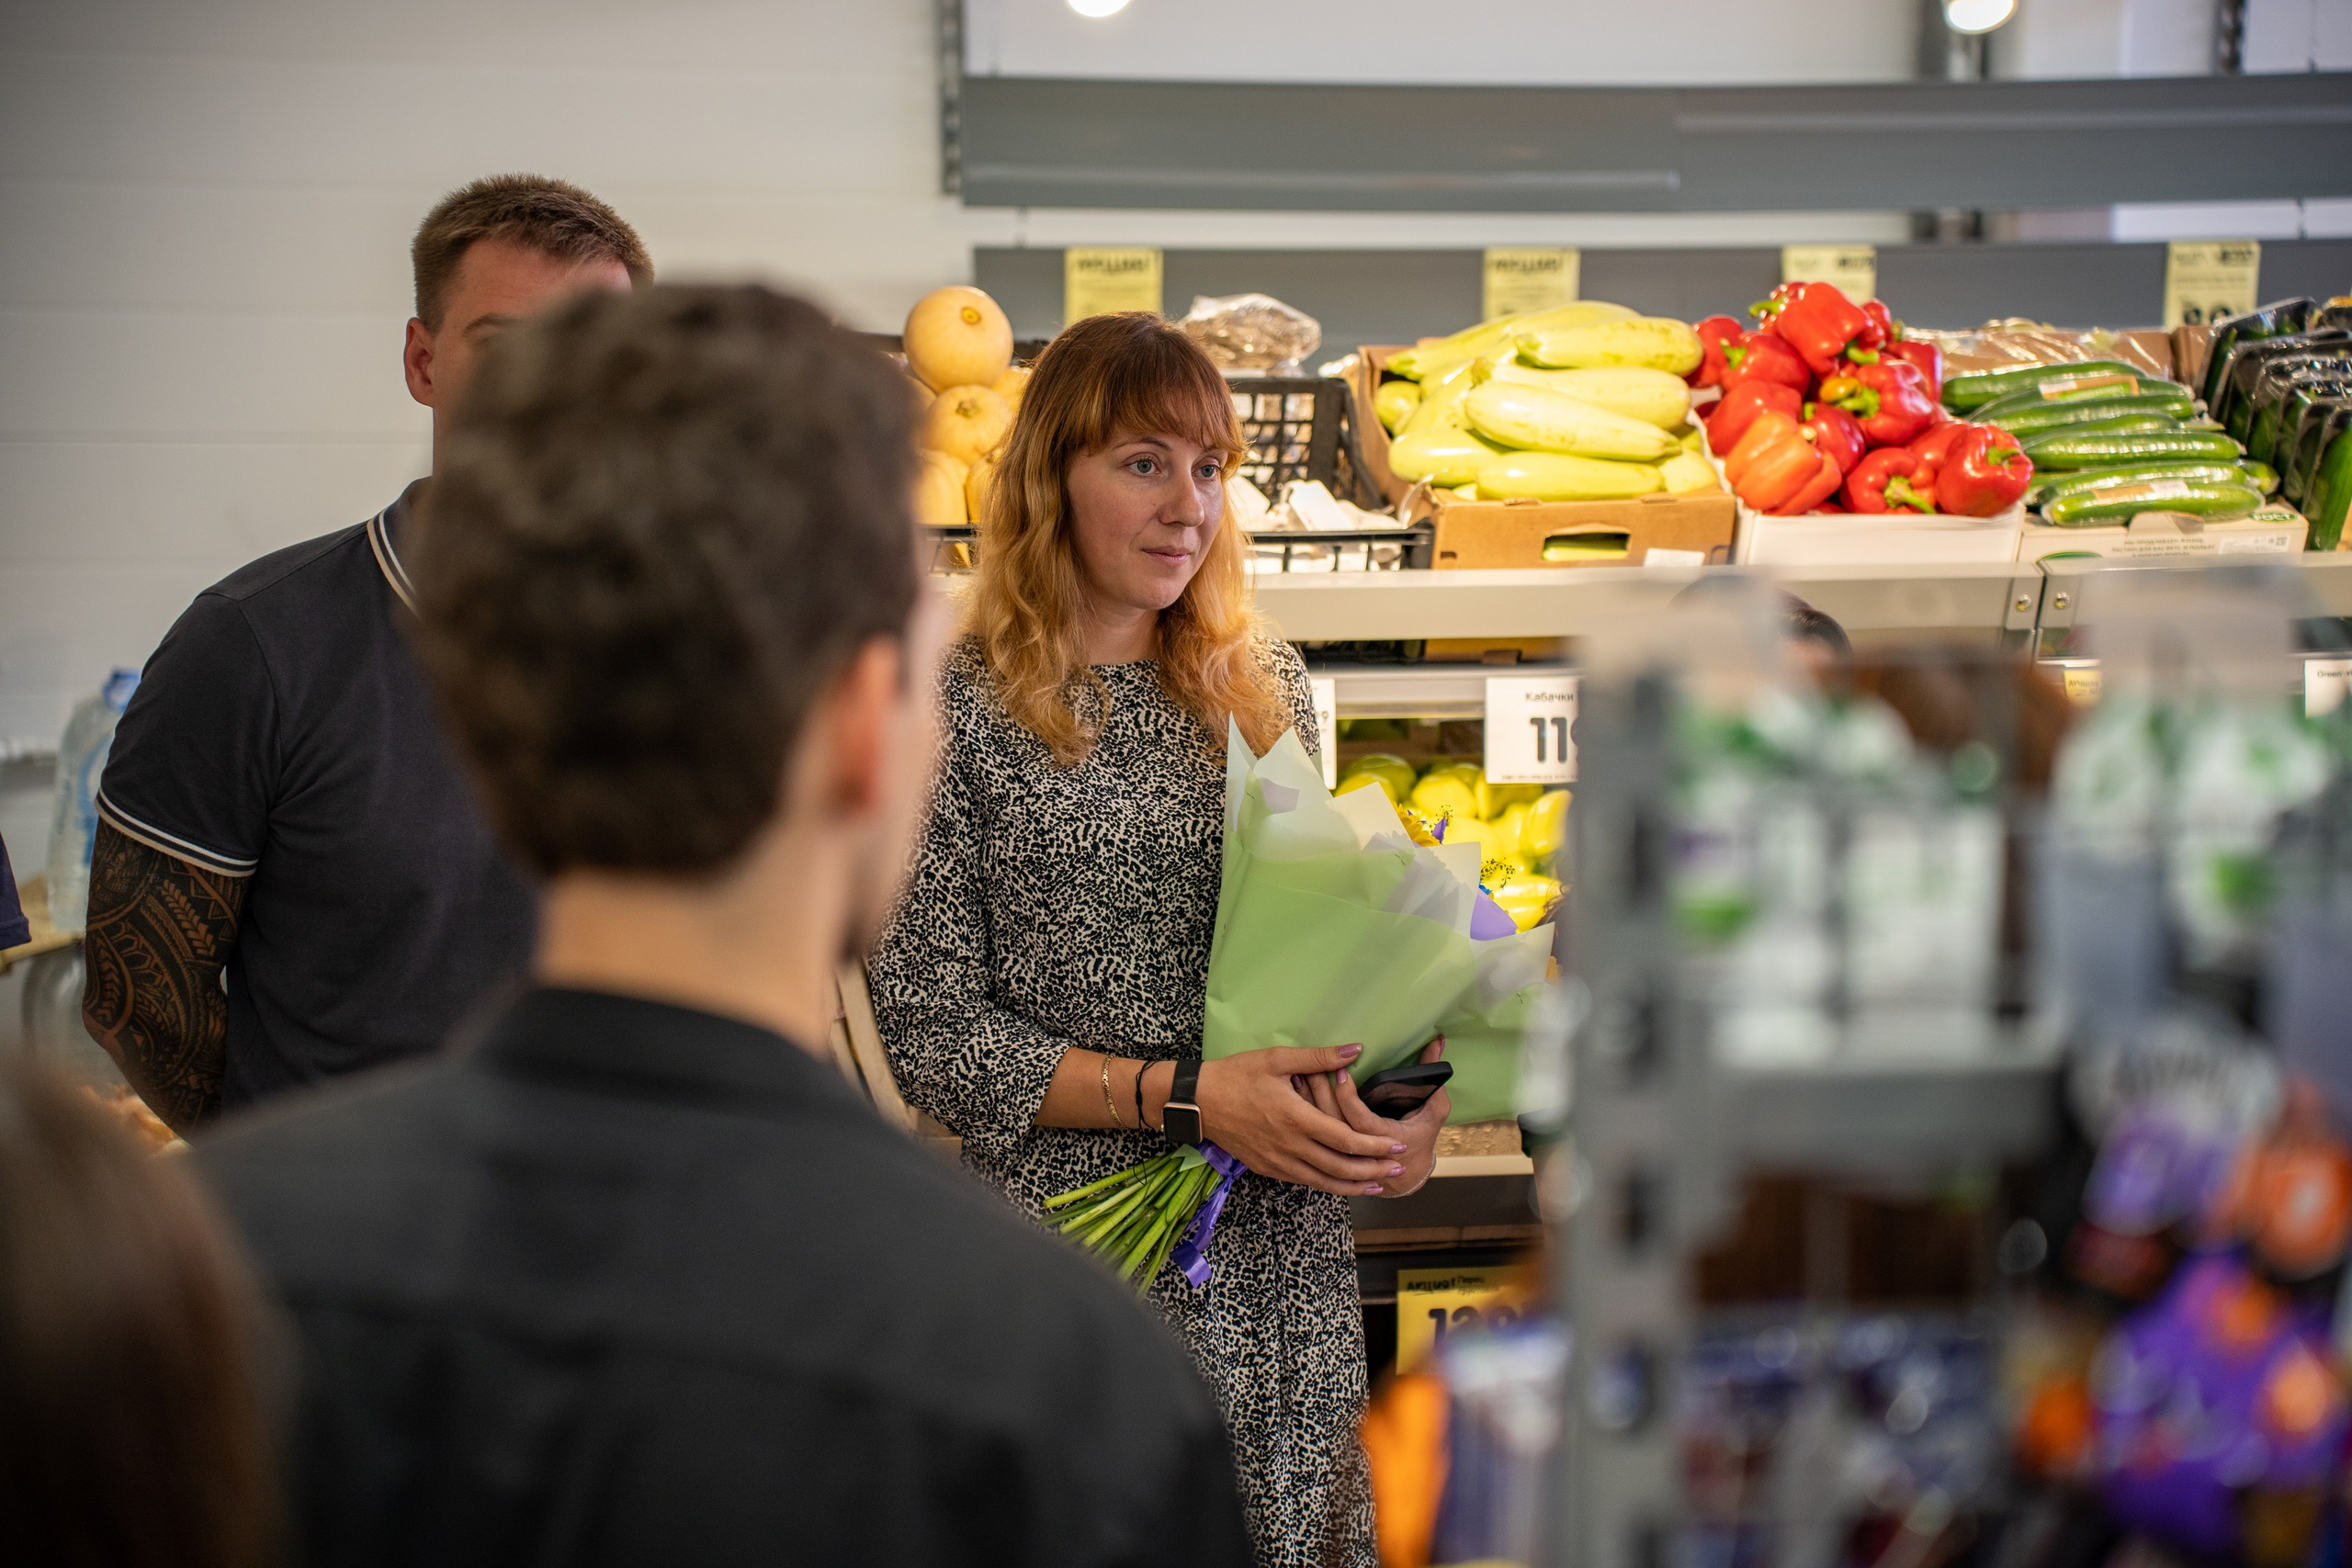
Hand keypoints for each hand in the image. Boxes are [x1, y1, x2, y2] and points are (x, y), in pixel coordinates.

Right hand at [1194, 1045, 1409, 1196]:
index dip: (1375, 1145)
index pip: (1345, 1139)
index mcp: (1295, 1118)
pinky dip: (1327, 1185)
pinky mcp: (1267, 1168)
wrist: (1197, 1101)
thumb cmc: (1237, 1075)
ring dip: (1354, 1185)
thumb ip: (1319, 1058)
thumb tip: (1356, 1050)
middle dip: (1373, 1169)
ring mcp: (1277, 1161)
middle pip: (1340, 1167)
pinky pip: (1303, 1181)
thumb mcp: (1277, 1059)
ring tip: (1379, 1184)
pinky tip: (1341, 1183)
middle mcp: (1289, 1146)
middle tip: (1399, 1167)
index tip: (1398, 1144)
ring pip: (1323, 1181)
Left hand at [1299, 1036, 1447, 1197]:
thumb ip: (1433, 1075)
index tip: (1340, 1071)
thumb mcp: (1434, 1111)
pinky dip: (1302, 1113)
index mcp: (1386, 1137)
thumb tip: (1436, 1041)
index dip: (1347, 1097)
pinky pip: (1312, 1135)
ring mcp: (1345, 1154)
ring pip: (1318, 1131)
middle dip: (1319, 1093)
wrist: (1408, 1174)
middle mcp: (1362, 1150)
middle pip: (1332, 1123)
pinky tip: (1295, 1091)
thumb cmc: (1421, 1138)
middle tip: (1309, 1066)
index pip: (1359, 1121)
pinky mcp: (1332, 1154)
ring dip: (1307, 1101)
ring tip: (1297, 1073)